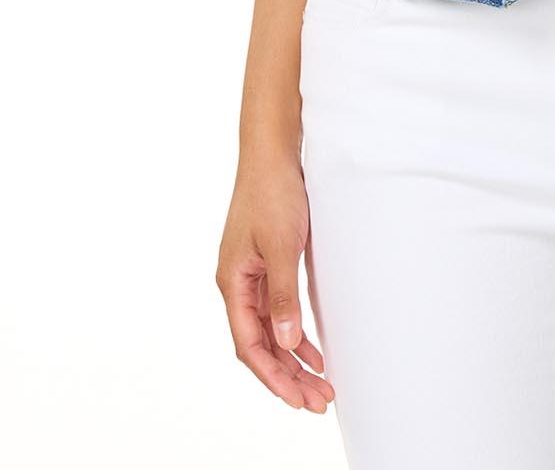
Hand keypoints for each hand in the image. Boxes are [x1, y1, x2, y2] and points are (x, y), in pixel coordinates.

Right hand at [215, 152, 334, 412]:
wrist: (273, 153)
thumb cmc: (273, 193)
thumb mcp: (282, 246)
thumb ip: (282, 295)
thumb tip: (287, 343)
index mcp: (233, 283)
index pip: (249, 345)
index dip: (274, 376)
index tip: (299, 399)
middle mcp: (238, 285)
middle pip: (261, 345)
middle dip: (288, 377)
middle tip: (319, 401)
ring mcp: (252, 277)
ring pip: (270, 333)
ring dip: (293, 361)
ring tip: (321, 386)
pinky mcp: (267, 267)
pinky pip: (278, 314)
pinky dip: (296, 335)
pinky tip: (315, 352)